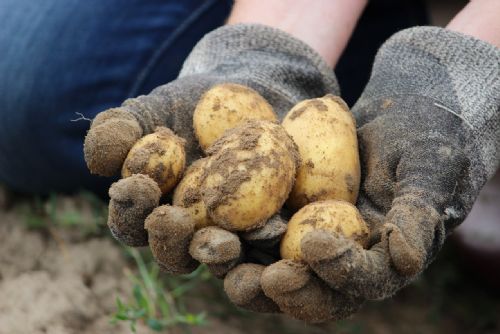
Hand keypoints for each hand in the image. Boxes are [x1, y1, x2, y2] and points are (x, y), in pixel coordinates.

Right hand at [83, 23, 336, 294]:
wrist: (250, 95)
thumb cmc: (191, 105)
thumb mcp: (152, 110)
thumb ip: (119, 131)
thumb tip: (98, 162)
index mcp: (154, 212)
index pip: (132, 222)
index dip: (129, 209)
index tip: (139, 184)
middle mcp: (191, 233)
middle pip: (176, 254)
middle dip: (171, 241)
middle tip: (175, 219)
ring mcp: (233, 237)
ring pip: (222, 262)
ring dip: (219, 257)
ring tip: (225, 243)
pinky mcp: (272, 232)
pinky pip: (270, 249)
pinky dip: (269, 249)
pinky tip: (276, 233)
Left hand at [224, 26, 499, 321]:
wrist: (401, 114)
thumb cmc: (426, 141)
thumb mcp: (430, 171)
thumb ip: (419, 214)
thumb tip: (408, 260)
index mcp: (380, 261)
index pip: (360, 281)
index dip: (337, 271)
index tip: (313, 243)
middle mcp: (339, 261)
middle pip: (308, 291)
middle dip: (279, 288)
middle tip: (251, 278)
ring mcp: (305, 240)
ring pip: (269, 268)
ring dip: (238, 268)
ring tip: (211, 250)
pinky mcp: (278, 215)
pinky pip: (249, 229)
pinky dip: (224, 227)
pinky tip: (198, 215)